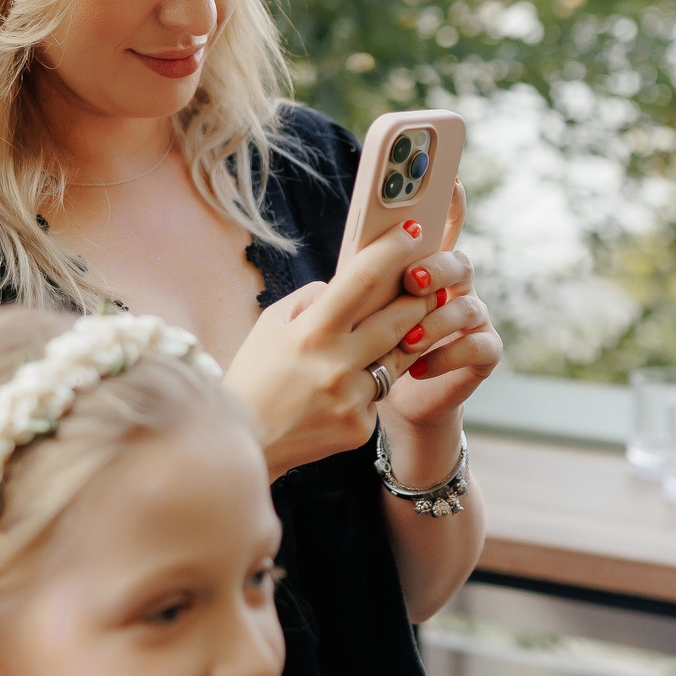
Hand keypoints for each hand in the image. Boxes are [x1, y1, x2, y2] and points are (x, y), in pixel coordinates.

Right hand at [225, 217, 433, 477]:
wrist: (246, 445)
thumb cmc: (255, 376)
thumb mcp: (271, 326)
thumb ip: (310, 299)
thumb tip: (344, 286)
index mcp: (311, 331)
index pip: (363, 279)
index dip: (393, 251)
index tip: (412, 231)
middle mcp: (336, 363)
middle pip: (399, 318)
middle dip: (419, 297)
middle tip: (430, 283)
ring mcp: (352, 397)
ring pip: (399, 357)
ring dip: (407, 339)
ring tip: (406, 326)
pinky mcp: (360, 427)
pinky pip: (379, 395)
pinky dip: (371, 385)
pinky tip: (351, 387)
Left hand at [384, 183, 501, 429]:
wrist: (392, 401)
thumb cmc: (370, 347)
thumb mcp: (361, 312)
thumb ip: (366, 284)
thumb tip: (349, 266)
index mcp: (428, 266)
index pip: (444, 227)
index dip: (452, 204)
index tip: (452, 182)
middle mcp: (457, 286)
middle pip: (459, 262)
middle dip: (437, 269)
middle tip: (411, 281)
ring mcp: (474, 316)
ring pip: (466, 306)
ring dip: (433, 322)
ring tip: (404, 340)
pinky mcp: (485, 351)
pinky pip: (476, 345)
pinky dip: (445, 355)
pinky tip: (418, 368)